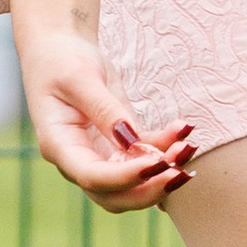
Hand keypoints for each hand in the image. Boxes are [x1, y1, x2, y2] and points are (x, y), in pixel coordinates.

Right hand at [18, 31, 194, 212]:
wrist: (58, 50)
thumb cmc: (61, 61)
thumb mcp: (80, 79)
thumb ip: (104, 110)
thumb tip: (132, 142)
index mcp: (60, 146)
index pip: (93, 177)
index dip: (126, 177)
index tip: (157, 163)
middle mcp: (78, 160)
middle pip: (114, 196)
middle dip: (150, 189)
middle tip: (181, 170)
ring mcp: (99, 156)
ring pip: (133, 183)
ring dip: (163, 172)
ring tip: (189, 147)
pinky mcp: (118, 144)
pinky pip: (145, 157)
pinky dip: (166, 149)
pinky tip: (185, 131)